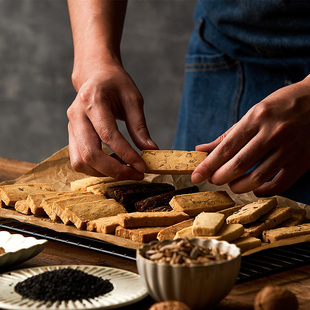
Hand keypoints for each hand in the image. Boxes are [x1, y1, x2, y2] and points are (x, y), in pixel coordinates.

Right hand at [67, 64, 157, 178]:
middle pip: (90, 154)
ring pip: (81, 162)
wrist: (94, 75)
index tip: (142, 167)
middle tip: (136, 174)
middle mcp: (76, 115)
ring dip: (105, 172)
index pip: (108, 135)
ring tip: (126, 167)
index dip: (126, 154)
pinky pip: (80, 161)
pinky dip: (97, 168)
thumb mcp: (133, 98)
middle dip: (114, 170)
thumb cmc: (115, 83)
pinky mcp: (71, 136)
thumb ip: (139, 125)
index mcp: (92, 100)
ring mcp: (71, 127)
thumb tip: (151, 150)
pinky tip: (114, 163)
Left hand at [192, 75, 309, 196]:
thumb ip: (227, 135)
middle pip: (239, 164)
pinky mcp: (303, 160)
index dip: (208, 165)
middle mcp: (273, 132)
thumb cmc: (281, 105)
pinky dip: (263, 191)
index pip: (226, 148)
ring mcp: (290, 147)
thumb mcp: (253, 113)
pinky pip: (280, 184)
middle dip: (220, 177)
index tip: (195, 176)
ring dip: (239, 186)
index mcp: (257, 118)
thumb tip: (201, 149)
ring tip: (232, 184)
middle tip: (214, 180)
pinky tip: (255, 189)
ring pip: (258, 177)